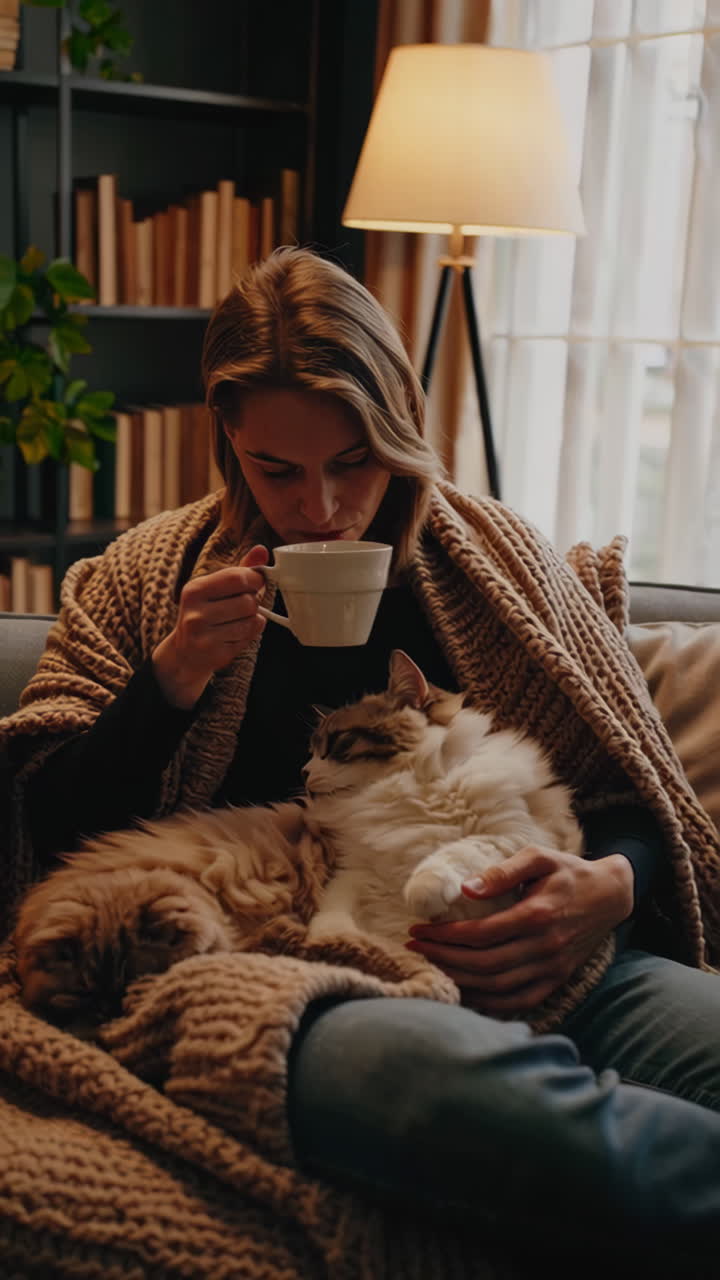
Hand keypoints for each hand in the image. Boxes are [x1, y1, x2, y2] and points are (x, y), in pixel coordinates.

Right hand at [152, 544, 268, 708]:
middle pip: (249, 602)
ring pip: (252, 620)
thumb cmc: (205, 614)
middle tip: (242, 607)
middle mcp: (196, 612)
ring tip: (236, 621)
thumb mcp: (216, 588)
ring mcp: (204, 636)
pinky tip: (233, 635)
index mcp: (195, 589)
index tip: (254, 583)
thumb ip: (240, 569)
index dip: (255, 579)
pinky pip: (249, 637)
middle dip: (253, 603)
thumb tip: (262, 549)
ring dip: (252, 620)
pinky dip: (248, 634)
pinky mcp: (215, 653)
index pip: (238, 577)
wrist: (185, 653)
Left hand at [406, 846, 633, 1015]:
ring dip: (461, 981)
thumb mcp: (538, 857)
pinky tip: (467, 993)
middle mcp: (545, 947)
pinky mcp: (558, 979)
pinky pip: (520, 1001)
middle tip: (416, 949)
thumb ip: (503, 871)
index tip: (418, 930)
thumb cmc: (569, 872)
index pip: (480, 933)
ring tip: (433, 968)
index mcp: (537, 915)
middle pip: (484, 963)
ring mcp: (553, 968)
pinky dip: (491, 1003)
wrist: (611, 895)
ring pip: (498, 986)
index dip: (445, 935)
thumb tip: (467, 887)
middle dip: (444, 959)